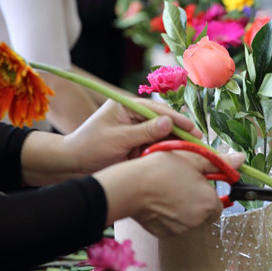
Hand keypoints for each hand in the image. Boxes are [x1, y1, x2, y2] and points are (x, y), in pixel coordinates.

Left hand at [64, 99, 202, 174]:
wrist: (73, 165)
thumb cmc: (90, 147)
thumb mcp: (118, 138)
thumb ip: (144, 131)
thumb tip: (169, 122)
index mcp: (127, 105)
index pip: (158, 110)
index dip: (177, 119)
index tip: (192, 129)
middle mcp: (135, 115)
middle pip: (164, 121)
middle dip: (181, 131)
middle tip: (198, 141)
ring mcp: (137, 130)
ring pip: (163, 134)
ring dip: (176, 142)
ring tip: (193, 151)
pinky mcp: (138, 144)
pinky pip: (157, 145)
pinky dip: (167, 150)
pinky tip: (180, 156)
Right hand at [94, 150, 245, 236]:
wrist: (130, 187)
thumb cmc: (162, 169)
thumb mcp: (193, 158)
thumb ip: (219, 162)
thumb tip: (241, 159)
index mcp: (209, 203)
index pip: (218, 203)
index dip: (207, 191)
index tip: (197, 182)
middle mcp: (197, 221)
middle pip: (203, 212)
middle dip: (195, 199)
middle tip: (181, 182)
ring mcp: (180, 230)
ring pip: (188, 218)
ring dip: (182, 207)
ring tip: (167, 189)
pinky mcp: (164, 233)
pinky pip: (172, 224)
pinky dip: (168, 215)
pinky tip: (158, 200)